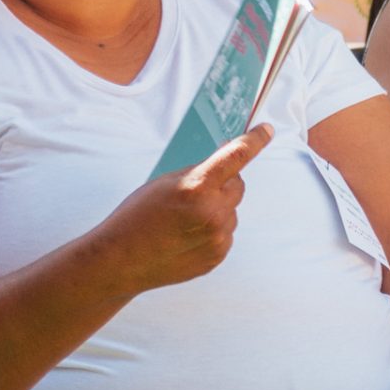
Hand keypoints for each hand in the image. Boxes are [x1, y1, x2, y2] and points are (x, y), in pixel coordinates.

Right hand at [100, 126, 271, 293]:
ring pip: (231, 211)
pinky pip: (225, 234)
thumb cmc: (136, 217)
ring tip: (184, 220)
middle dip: (225, 182)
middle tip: (202, 186)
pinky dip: (212, 230)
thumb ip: (194, 174)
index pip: (236, 156)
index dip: (254, 140)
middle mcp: (214, 211)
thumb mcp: (162, 184)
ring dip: (216, 209)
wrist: (122, 259)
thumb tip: (219, 170)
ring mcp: (219, 237)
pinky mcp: (218, 255)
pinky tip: (186, 235)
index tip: (266, 130)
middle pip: (238, 186)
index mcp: (197, 187)